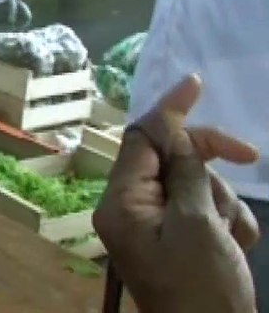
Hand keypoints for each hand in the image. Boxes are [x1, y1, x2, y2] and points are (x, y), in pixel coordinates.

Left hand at [92, 74, 259, 312]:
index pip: (141, 139)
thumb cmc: (203, 288)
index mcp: (121, 203)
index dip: (169, 111)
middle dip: (210, 166)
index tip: (195, 82)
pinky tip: (236, 247)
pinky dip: (229, 224)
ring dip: (224, 203)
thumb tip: (177, 135)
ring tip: (228, 237)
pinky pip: (209, 211)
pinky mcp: (183, 242)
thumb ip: (186, 173)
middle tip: (249, 156)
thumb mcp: (196, 225)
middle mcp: (132, 210)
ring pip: (198, 184)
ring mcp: (158, 228)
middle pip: (173, 159)